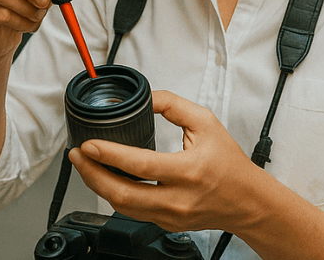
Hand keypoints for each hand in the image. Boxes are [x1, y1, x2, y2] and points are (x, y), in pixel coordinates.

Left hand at [69, 90, 265, 233]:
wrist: (247, 201)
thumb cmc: (229, 164)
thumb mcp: (206, 123)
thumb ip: (173, 105)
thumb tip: (144, 97)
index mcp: (189, 171)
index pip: (140, 165)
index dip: (109, 154)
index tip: (89, 144)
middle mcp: (179, 198)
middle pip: (122, 193)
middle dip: (91, 174)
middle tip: (77, 156)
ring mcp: (171, 216)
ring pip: (123, 207)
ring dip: (98, 186)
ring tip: (85, 166)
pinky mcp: (166, 224)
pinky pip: (133, 212)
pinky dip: (115, 195)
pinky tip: (107, 180)